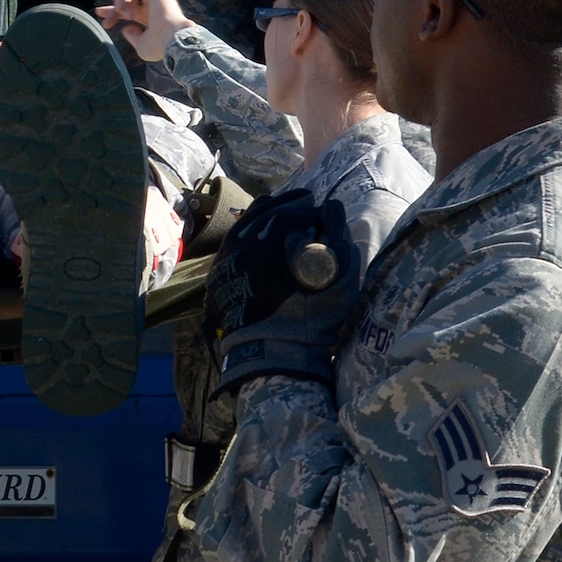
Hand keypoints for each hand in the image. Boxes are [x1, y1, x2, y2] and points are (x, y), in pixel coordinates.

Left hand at [96, 0, 192, 62]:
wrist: (171, 39)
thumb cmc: (159, 46)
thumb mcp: (141, 45)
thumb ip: (133, 36)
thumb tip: (125, 28)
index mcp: (152, 17)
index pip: (131, 9)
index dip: (114, 12)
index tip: (101, 16)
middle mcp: (155, 3)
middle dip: (113, 9)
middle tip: (100, 15)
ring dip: (118, 3)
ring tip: (121, 15)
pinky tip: (122, 9)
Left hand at [202, 193, 360, 391]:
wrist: (273, 359)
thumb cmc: (308, 326)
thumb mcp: (336, 288)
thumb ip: (342, 244)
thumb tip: (333, 207)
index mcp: (261, 254)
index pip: (284, 217)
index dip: (303, 211)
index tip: (319, 212)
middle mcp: (236, 254)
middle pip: (260, 216)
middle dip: (286, 206)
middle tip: (307, 202)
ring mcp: (223, 265)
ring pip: (243, 225)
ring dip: (265, 214)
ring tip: (287, 208)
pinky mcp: (219, 276)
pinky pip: (232, 242)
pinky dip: (248, 230)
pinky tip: (262, 224)